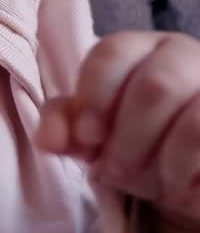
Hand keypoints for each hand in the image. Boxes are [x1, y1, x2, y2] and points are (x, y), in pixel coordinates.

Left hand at [37, 31, 199, 222]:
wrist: (183, 176)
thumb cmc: (133, 142)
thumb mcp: (92, 133)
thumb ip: (64, 125)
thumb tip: (47, 140)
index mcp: (141, 48)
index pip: (113, 52)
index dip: (94, 97)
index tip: (87, 138)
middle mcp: (183, 56)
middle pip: (154, 85)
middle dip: (127, 138)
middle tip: (114, 170)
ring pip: (190, 114)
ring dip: (157, 157)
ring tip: (146, 182)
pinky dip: (182, 167)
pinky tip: (175, 184)